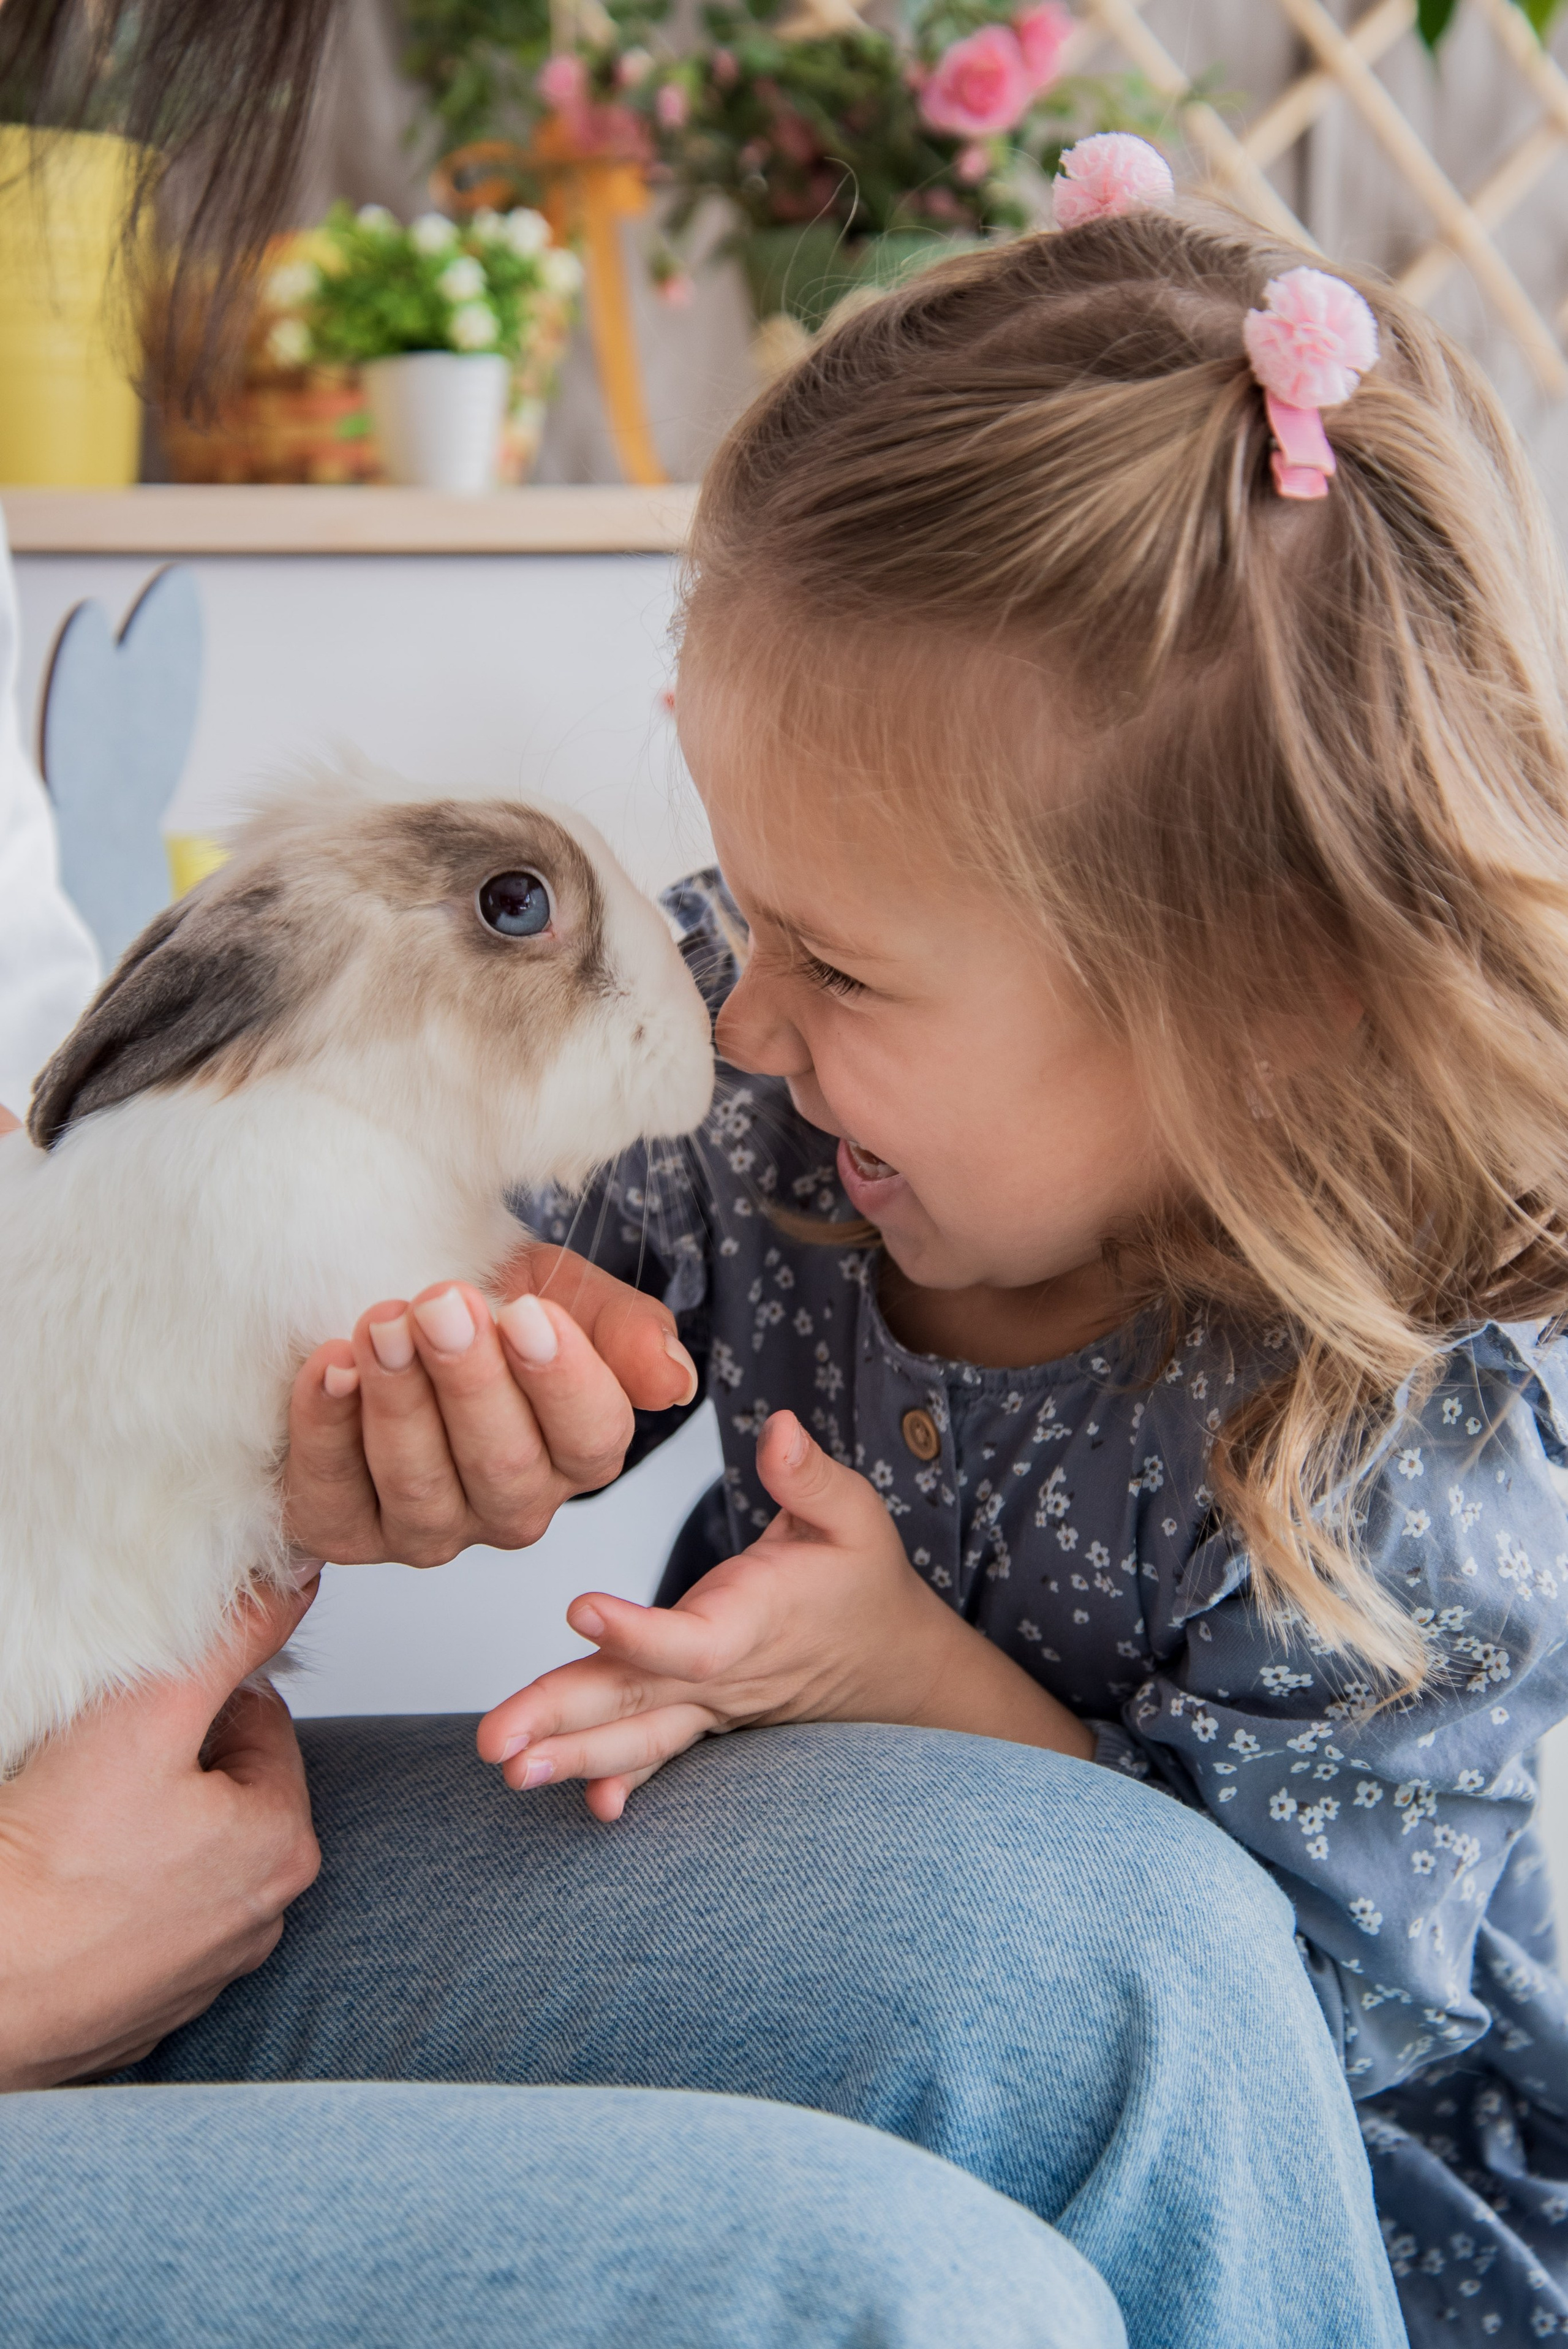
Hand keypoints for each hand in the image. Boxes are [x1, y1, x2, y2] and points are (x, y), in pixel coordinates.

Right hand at [0, 1579, 321, 2090]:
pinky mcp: (144, 2004)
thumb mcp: (155, 1708)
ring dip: (141, 1832)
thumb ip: (237, 1636)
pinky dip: (114, 1895)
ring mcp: (201, 1970)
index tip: (135, 1720)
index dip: (191, 1703)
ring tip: (80, 1830)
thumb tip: (298, 1583)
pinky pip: (140, 1917)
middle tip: (99, 1773)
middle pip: (225, 1791)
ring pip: (182, 1855)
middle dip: (169, 1767)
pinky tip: (72, 1888)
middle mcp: (259, 1917)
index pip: (261, 1723)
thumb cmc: (52, 1864)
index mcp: (284, 1845)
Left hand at [284, 1243, 699, 1568]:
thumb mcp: (560, 1292)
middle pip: (504, 1467)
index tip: (525, 1312)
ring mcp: (426, 1530)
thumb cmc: (483, 1303)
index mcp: (578, 1455)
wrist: (388, 1301)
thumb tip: (674, 1380)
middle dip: (470, 1383)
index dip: (560, 1380)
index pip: (592, 1438)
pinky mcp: (343, 1530)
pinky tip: (330, 1366)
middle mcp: (510, 1508)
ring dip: (400, 1403)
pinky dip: (327, 1431)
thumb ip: (626, 1332)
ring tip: (383, 1324)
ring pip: (421, 1490)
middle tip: (444, 1304)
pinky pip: (334, 1499)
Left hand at [478, 1411, 1092, 1820]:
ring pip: (634, 1734)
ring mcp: (708, 1704)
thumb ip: (808, 1476)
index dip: (636, 1633)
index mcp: (754, 1621)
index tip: (579, 1609)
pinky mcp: (700, 1716)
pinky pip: (655, 1755)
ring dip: (569, 1755)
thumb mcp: (854, 1514)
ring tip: (508, 1771)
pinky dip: (620, 1777)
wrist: (892, 1660)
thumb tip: (776, 1428)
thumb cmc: (862, 1579)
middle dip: (563, 1723)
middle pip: (637, 1702)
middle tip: (494, 1745)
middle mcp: (724, 1673)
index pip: (691, 1641)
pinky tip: (585, 1805)